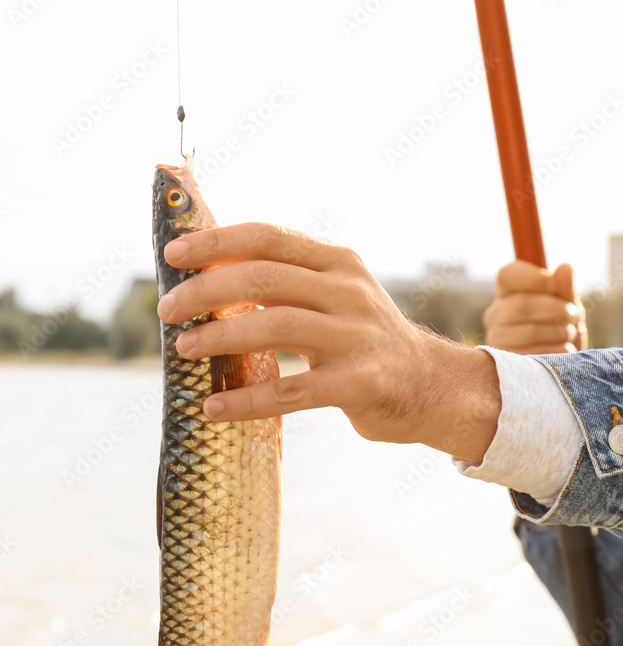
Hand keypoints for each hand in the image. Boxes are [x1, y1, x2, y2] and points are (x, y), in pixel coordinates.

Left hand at [157, 223, 500, 462]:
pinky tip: (214, 408)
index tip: (172, 255)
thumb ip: (289, 284)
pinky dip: (247, 400)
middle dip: (205, 290)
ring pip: (274, 326)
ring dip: (219, 337)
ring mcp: (356, 337)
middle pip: (263, 278)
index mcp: (337, 262)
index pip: (268, 237)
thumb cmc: (366, 342)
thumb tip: (209, 278)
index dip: (215, 242)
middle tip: (167, 310)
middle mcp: (348, 292)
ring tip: (183, 350)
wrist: (432, 387)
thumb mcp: (337, 297)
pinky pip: (291, 391)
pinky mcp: (359, 383)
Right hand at [483, 260, 587, 354]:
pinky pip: (536, 353)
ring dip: (559, 331)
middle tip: (574, 315)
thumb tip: (566, 267)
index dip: (533, 277)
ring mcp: (497, 339)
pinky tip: (564, 350)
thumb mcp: (566, 302)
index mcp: (507, 292)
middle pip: (522, 305)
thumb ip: (565, 286)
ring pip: (531, 331)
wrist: (559, 364)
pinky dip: (558, 351)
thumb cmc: (559, 325)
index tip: (554, 286)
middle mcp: (495, 314)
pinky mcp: (507, 364)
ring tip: (570, 333)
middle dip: (555, 309)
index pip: (508, 274)